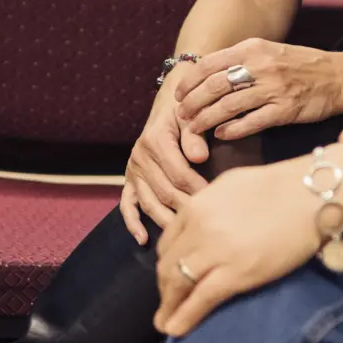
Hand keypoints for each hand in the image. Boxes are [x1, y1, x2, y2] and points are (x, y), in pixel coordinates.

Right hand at [119, 88, 210, 244]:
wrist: (171, 103)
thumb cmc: (186, 110)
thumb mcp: (191, 115)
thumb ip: (194, 135)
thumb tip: (199, 157)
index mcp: (154, 140)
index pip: (178, 174)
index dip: (198, 189)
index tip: (216, 202)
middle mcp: (140, 157)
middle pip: (165, 192)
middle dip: (186, 209)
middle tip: (206, 223)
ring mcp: (133, 170)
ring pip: (149, 202)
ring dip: (165, 221)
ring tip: (183, 235)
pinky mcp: (129, 180)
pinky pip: (127, 204)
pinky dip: (132, 223)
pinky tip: (143, 239)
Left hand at [154, 162, 322, 337]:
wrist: (311, 195)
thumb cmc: (280, 186)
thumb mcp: (231, 186)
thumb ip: (209, 206)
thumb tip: (201, 222)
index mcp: (196, 206)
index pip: (167, 242)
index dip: (167, 263)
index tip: (170, 278)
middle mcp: (198, 228)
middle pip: (168, 265)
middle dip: (165, 289)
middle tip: (169, 304)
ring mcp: (215, 251)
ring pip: (178, 284)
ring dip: (169, 307)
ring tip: (166, 323)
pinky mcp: (236, 273)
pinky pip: (200, 300)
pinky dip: (183, 318)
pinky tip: (176, 330)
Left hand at [173, 40, 342, 140]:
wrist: (339, 77)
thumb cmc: (302, 65)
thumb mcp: (269, 51)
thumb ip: (241, 60)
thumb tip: (208, 75)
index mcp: (253, 48)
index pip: (210, 64)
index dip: (189, 81)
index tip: (178, 94)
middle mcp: (261, 65)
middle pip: (214, 85)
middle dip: (192, 102)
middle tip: (181, 115)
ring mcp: (274, 88)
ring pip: (228, 105)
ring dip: (206, 119)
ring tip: (193, 129)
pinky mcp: (285, 109)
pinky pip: (251, 121)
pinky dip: (232, 130)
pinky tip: (221, 135)